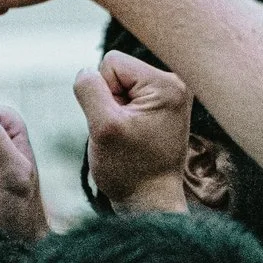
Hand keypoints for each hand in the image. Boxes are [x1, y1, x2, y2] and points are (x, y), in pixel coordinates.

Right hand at [75, 50, 190, 213]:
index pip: (111, 62)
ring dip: (115, 110)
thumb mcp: (103, 127)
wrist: (150, 201)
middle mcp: (176, 83)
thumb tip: (86, 72)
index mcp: (167, 83)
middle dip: (110, 100)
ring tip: (129, 136)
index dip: (102, 93)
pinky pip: (128, 97)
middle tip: (123, 132)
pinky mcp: (164, 106)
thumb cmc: (128, 169)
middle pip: (117, 71)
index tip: (117, 123)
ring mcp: (172, 95)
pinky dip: (123, 116)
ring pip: (120, 85)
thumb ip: (90, 89)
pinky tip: (134, 135)